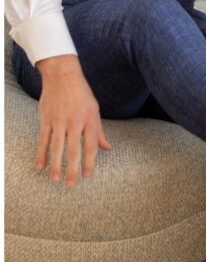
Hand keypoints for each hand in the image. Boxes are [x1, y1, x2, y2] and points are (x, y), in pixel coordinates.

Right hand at [36, 54, 111, 186]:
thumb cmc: (82, 95)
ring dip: (56, 165)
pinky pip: (43, 140)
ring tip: (55, 180)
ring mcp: (59, 121)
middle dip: (72, 169)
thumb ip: (99, 131)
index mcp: (90, 120)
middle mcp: (75, 122)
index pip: (91, 146)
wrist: (63, 76)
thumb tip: (108, 149)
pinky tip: (41, 166)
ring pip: (57, 147)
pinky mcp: (46, 119)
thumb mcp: (95, 110)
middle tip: (70, 185)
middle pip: (73, 150)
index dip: (90, 163)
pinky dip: (42, 153)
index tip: (87, 177)